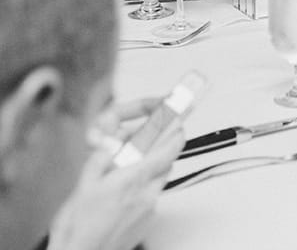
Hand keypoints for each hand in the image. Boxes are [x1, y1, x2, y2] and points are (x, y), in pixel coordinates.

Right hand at [48, 101, 184, 249]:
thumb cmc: (78, 227)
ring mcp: (151, 205)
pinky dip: (143, 185)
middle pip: (167, 157)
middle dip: (159, 144)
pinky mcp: (150, 217)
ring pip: (161, 174)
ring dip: (150, 165)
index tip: (177, 112)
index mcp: (132, 178)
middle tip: (141, 140)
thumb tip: (117, 137)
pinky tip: (122, 192)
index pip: (169, 144)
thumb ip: (104, 156)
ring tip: (124, 170)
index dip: (174, 126)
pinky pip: (153, 192)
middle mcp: (148, 191)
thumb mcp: (84, 183)